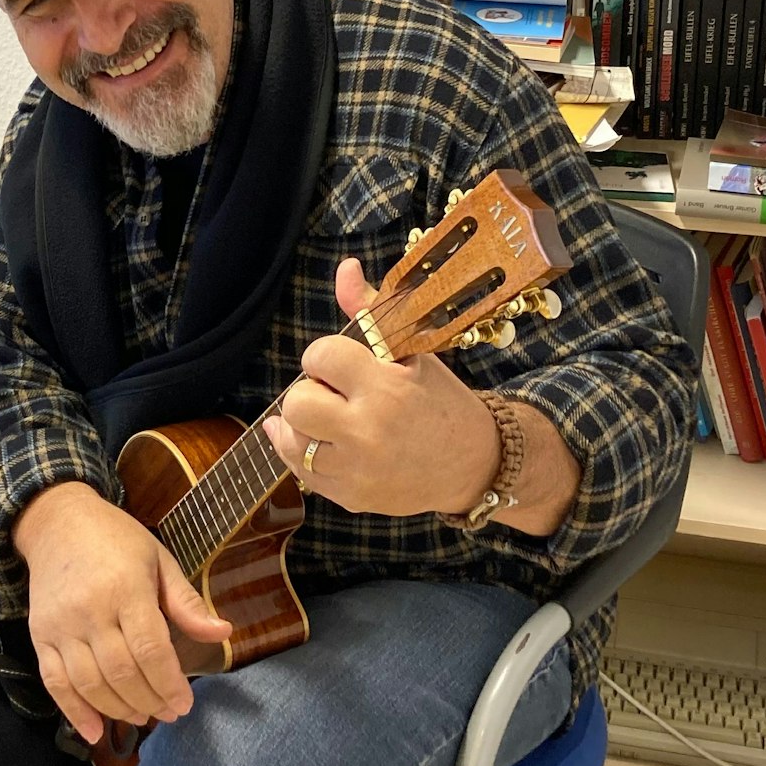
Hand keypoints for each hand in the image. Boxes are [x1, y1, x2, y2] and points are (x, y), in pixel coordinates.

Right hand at [14, 483, 233, 744]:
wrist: (56, 522)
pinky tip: (94, 732)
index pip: (150, 650)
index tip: (184, 704)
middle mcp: (90, 610)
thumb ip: (186, 602)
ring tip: (142, 716)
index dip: (169, 684)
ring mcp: (60, 626)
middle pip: (122, 673)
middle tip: (169, 713)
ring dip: (119, 710)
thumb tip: (223, 633)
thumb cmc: (116, 539)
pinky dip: (74, 711)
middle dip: (150, 701)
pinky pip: (55, 682)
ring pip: (90, 683)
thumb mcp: (159, 560)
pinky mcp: (39, 636)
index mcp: (126, 588)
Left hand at [262, 257, 501, 517]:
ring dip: (304, 423)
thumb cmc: (439, 401)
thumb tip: (346, 268)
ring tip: (329, 417)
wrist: (473, 464)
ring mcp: (358, 470)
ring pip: (292, 439)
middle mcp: (368, 431)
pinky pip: (300, 472)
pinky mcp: (351, 497)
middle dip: (310, 391)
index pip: (320, 356)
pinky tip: (315, 438)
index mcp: (386, 388)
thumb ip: (370, 311)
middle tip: (334, 393)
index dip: (325, 356)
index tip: (340, 363)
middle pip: (296, 402)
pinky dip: (301, 451)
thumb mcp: (412, 352)